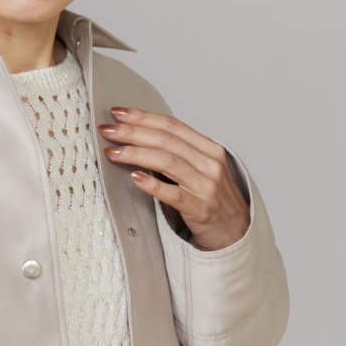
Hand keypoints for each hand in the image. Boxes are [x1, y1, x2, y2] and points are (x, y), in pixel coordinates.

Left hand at [98, 107, 250, 250]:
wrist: (236, 232)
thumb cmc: (214, 201)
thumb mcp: (202, 170)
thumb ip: (180, 155)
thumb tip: (141, 140)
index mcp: (209, 149)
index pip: (172, 126)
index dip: (143, 117)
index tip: (119, 113)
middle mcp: (209, 163)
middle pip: (166, 140)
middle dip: (133, 132)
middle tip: (108, 131)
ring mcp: (206, 185)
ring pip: (167, 162)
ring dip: (136, 154)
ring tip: (113, 152)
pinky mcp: (200, 208)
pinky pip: (173, 194)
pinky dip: (153, 184)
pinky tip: (135, 178)